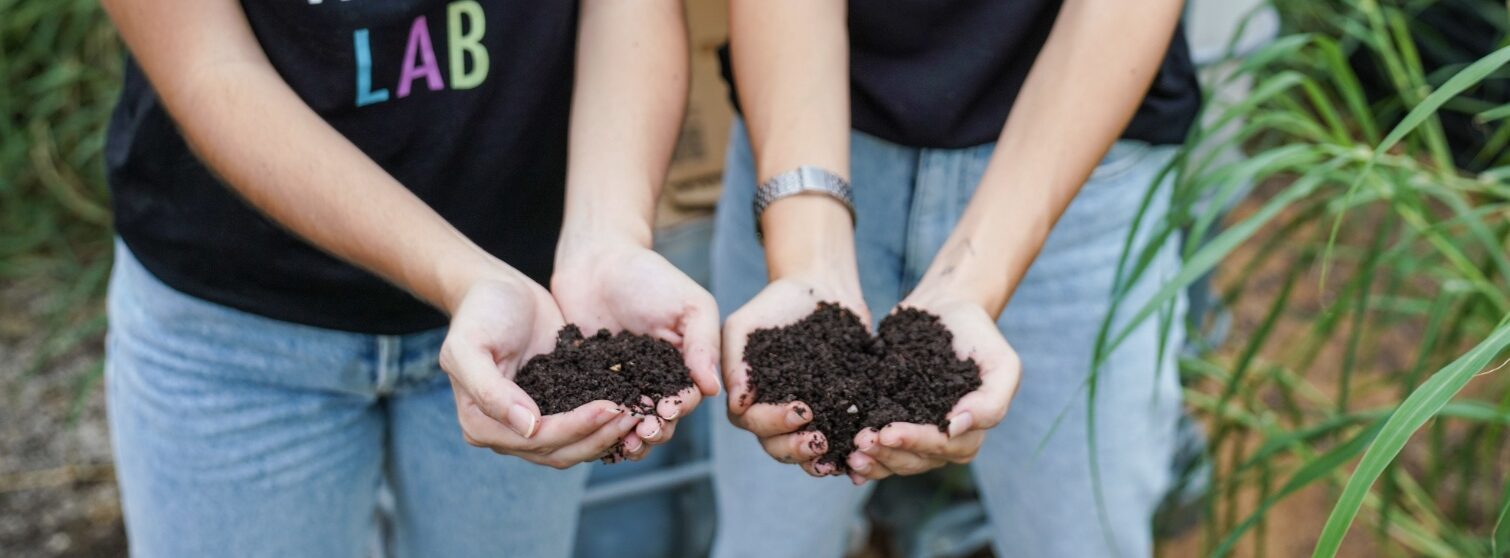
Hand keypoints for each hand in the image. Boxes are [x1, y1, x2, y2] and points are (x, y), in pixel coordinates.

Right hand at [439, 271, 642, 468]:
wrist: (498, 289)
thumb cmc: (481, 312)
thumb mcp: (470, 345)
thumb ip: (490, 390)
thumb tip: (527, 427)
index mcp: (481, 424)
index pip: (536, 440)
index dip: (574, 429)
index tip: (609, 408)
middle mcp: (507, 433)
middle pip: (560, 451)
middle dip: (598, 436)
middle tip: (633, 413)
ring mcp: (534, 424)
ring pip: (577, 446)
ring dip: (608, 435)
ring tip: (639, 412)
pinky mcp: (557, 408)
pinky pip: (586, 427)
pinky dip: (608, 423)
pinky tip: (635, 407)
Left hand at [552, 238, 720, 461]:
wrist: (596, 260)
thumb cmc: (649, 276)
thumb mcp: (689, 304)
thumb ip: (703, 343)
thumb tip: (713, 388)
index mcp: (682, 367)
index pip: (685, 398)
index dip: (678, 410)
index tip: (666, 414)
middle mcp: (653, 382)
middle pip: (657, 420)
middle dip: (653, 431)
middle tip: (642, 434)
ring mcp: (620, 385)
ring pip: (626, 424)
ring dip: (626, 438)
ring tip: (621, 443)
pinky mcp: (588, 384)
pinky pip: (593, 412)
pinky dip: (595, 426)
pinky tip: (591, 433)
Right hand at [723, 274, 869, 476]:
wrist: (820, 288)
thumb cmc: (775, 304)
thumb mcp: (744, 327)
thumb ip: (734, 364)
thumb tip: (735, 403)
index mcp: (749, 397)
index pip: (752, 422)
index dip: (774, 423)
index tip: (802, 410)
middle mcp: (774, 412)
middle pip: (776, 445)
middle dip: (796, 448)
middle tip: (820, 439)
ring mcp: (807, 415)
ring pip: (804, 451)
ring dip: (816, 459)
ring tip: (834, 455)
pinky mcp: (835, 412)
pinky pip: (837, 440)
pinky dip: (844, 451)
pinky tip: (857, 452)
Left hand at [844, 290, 1019, 484]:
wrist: (946, 307)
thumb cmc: (977, 335)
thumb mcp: (1001, 363)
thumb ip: (991, 401)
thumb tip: (956, 427)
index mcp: (970, 431)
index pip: (943, 447)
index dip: (916, 442)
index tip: (888, 432)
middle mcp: (943, 439)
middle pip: (917, 460)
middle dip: (888, 453)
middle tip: (861, 442)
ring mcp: (917, 431)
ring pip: (897, 459)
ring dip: (874, 460)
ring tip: (852, 452)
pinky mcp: (892, 419)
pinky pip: (881, 448)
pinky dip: (866, 459)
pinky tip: (846, 461)